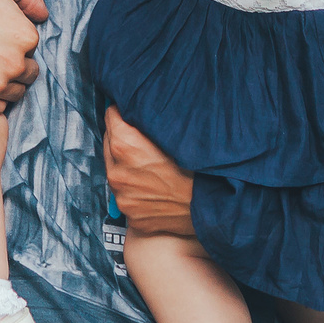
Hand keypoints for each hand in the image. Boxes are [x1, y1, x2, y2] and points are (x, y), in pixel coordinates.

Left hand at [102, 107, 195, 237]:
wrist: (213, 206)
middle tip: (147, 141)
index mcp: (124, 146)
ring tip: (154, 167)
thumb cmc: (199, 168)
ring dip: (128, 166)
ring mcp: (122, 197)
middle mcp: (117, 173)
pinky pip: (128, 195)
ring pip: (117, 171)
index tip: (133, 113)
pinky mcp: (131, 215)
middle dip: (124, 139)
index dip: (125, 112)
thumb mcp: (175, 133)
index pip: (111, 116)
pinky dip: (137, 190)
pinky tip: (156, 187)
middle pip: (110, 144)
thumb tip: (138, 106)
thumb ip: (149, 119)